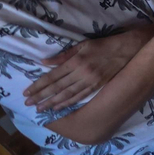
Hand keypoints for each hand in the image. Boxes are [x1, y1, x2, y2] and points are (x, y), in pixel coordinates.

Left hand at [25, 28, 153, 112]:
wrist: (127, 50)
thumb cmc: (103, 45)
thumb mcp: (83, 45)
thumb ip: (63, 55)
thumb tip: (44, 63)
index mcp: (76, 61)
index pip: (52, 76)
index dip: (38, 85)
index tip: (27, 92)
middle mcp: (81, 73)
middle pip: (57, 87)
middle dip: (41, 96)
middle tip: (28, 104)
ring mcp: (90, 81)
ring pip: (67, 95)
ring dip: (51, 103)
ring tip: (40, 109)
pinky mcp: (97, 86)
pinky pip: (79, 97)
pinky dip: (67, 103)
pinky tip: (58, 108)